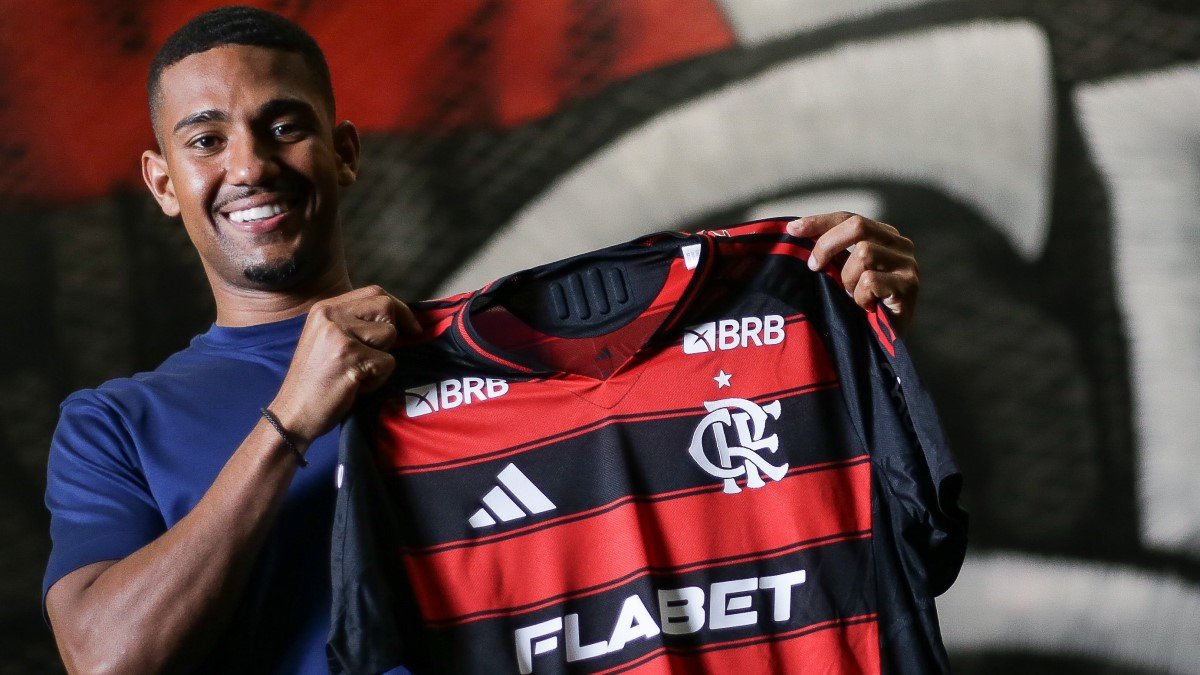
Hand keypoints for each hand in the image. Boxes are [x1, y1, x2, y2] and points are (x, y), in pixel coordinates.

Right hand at [269, 285, 419, 443]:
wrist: (294, 413)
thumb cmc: (317, 381)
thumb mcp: (329, 340)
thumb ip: (355, 323)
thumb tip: (400, 318)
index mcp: (324, 308)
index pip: (374, 292)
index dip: (398, 308)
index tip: (411, 327)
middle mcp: (330, 315)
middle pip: (385, 307)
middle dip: (395, 331)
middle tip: (384, 354)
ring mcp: (340, 335)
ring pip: (389, 335)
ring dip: (382, 359)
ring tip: (358, 373)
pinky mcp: (350, 357)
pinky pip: (388, 362)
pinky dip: (379, 379)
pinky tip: (356, 386)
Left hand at [788, 212, 918, 333]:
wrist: (881, 345)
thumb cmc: (858, 307)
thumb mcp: (843, 273)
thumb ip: (832, 252)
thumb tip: (795, 231)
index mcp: (884, 236)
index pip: (848, 218)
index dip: (819, 222)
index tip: (792, 230)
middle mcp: (900, 245)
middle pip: (858, 225)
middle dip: (827, 244)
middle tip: (813, 267)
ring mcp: (908, 265)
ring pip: (864, 253)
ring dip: (848, 279)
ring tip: (852, 297)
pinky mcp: (909, 286)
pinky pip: (870, 280)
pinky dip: (859, 296)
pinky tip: (864, 308)